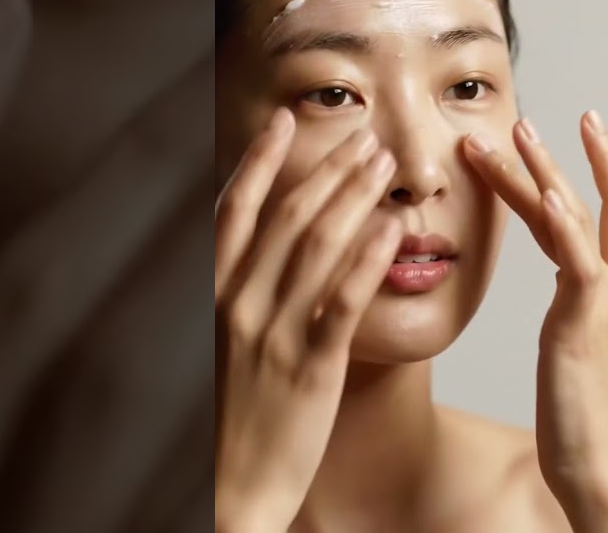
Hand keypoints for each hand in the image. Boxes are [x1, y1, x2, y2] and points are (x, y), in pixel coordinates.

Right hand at [212, 119, 401, 531]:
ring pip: (317, 245)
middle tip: (364, 137)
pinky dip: (368, 258)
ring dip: (354, 195)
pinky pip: (342, 299)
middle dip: (328, 169)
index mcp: (216, 295)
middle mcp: (240, 303)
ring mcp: (274, 332)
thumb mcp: (228, 342)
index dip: (261, 160)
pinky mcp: (310, 365)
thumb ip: (248, 291)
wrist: (235, 486)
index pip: (236, 211)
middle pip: (287, 216)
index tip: (285, 121)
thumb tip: (275, 244)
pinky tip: (392, 229)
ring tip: (384, 164)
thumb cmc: (238, 413)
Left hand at [464, 115, 607, 531]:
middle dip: (558, 157)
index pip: (592, 217)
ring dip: (546, 170)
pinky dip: (564, 226)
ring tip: (519, 132)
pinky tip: (550, 196)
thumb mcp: (578, 343)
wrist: (603, 470)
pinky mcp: (588, 323)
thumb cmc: (586, 416)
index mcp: (607, 289)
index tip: (563, 131)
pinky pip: (579, 264)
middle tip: (531, 116)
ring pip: (579, 220)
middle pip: (588, 205)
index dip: (572, 172)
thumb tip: (569, 275)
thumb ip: (577, 304)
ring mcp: (607, 301)